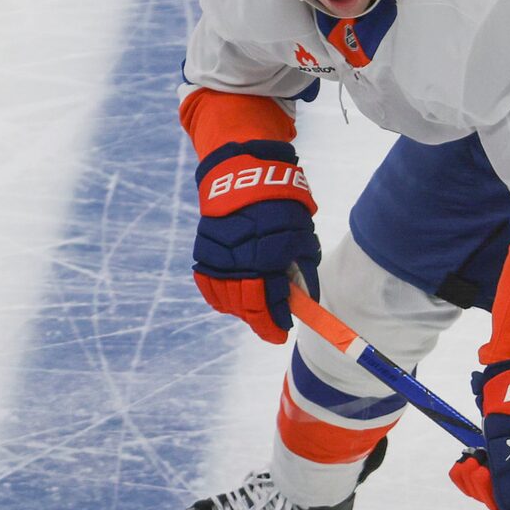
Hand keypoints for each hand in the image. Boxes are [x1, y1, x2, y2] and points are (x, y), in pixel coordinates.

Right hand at [191, 140, 319, 343]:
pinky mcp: (204, 254)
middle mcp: (240, 264)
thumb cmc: (280, 206)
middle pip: (247, 308)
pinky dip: (220, 299)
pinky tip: (231, 302)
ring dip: (242, 312)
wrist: (243, 177)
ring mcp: (218, 260)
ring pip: (227, 301)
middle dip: (261, 323)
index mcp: (268, 260)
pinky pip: (209, 287)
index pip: (271, 305)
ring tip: (254, 312)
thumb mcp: (302, 235)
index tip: (282, 332)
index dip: (277, 323)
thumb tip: (306, 299)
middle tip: (270, 329)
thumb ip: (304, 269)